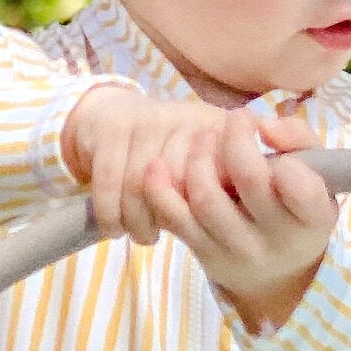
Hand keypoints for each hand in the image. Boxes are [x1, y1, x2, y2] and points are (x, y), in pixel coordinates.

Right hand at [62, 87, 243, 244]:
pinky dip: (109, 211)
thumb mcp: (208, 162)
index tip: (200, 229)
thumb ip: (230, 187)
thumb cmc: (167, 151)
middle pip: (181, 181)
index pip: (221, 177)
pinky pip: (110, 179)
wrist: (108, 113)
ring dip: (138, 220)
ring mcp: (150, 118)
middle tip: (160, 237)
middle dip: (170, 217)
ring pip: (143, 183)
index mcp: (221, 128)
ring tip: (142, 236)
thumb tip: (242, 219)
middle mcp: (189, 117)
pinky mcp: (113, 126)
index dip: (206, 210)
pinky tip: (114, 229)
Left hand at [139, 110, 337, 332]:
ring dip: (199, 157)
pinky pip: (175, 219)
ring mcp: (239, 250)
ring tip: (204, 138)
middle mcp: (279, 240)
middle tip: (232, 121)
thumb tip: (264, 125)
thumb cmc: (296, 206)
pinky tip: (158, 165)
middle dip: (234, 138)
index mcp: (314, 218)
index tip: (266, 131)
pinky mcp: (205, 254)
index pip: (302, 188)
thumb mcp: (318, 175)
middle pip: (249, 179)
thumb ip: (298, 138)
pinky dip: (160, 189)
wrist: (277, 270)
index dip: (283, 157)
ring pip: (206, 197)